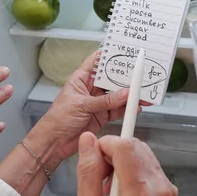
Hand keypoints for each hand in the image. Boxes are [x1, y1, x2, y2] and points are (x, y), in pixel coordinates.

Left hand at [24, 51, 140, 167]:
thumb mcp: (82, 105)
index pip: (98, 61)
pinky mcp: (102, 116)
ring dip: (130, 95)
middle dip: (126, 78)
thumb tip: (126, 94)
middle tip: (141, 76)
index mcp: (82, 79)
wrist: (54, 143)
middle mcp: (91, 88)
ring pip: (118, 95)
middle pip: (112, 79)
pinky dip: (127, 109)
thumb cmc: (58, 119)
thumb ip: (105, 101)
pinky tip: (136, 108)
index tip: (126, 52)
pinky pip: (118, 110)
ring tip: (143, 95)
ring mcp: (98, 102)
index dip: (111, 55)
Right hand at [75, 134, 177, 195]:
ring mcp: (167, 192)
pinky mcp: (167, 194)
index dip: (106, 144)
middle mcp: (160, 191)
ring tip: (108, 190)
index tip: (94, 153)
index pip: (125, 146)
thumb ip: (89, 174)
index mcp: (141, 195)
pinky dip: (132, 172)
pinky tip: (121, 192)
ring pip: (142, 154)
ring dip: (122, 163)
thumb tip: (88, 143)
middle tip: (99, 177)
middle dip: (113, 154)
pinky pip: (149, 167)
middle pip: (135, 147)